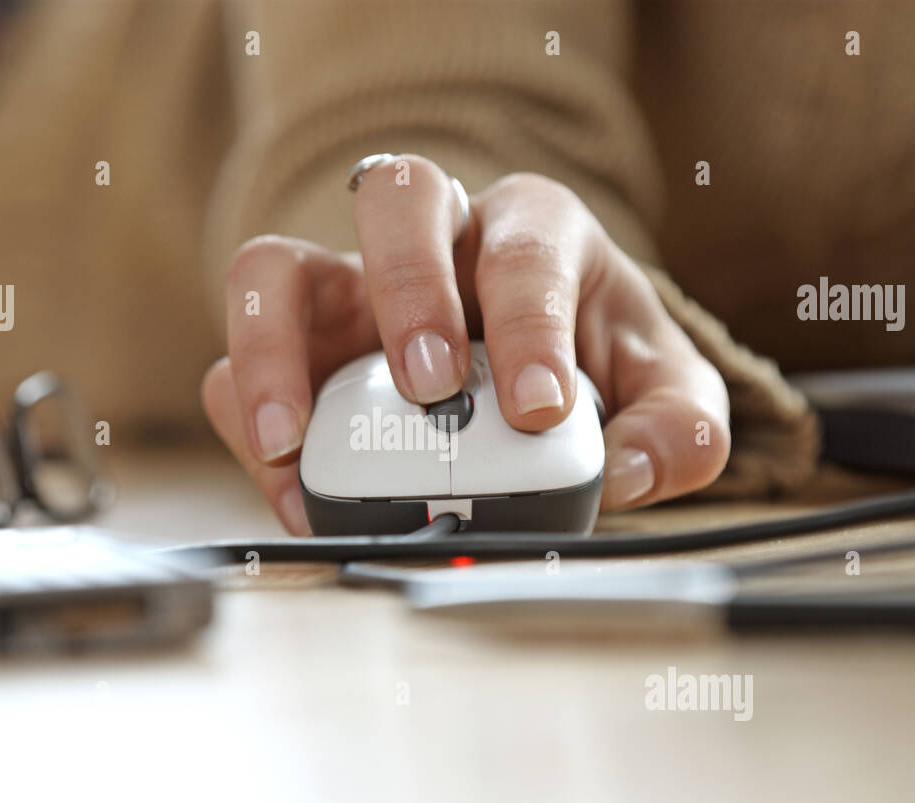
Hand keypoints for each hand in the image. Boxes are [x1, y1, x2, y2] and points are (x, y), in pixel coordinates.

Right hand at [202, 156, 729, 533]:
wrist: (535, 371)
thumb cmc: (592, 362)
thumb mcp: (659, 389)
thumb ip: (679, 428)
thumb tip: (627, 471)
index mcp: (532, 233)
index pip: (525, 250)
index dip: (529, 323)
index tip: (538, 406)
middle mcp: (432, 244)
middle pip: (395, 199)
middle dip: (408, 289)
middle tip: (428, 385)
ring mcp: (348, 292)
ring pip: (274, 268)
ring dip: (271, 345)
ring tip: (292, 438)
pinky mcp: (294, 350)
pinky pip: (235, 365)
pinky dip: (248, 423)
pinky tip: (295, 490)